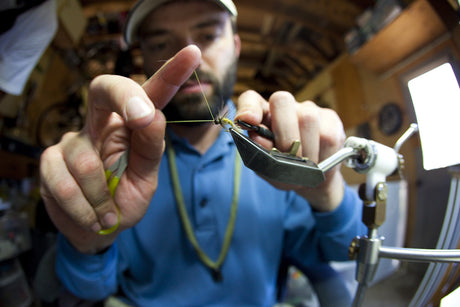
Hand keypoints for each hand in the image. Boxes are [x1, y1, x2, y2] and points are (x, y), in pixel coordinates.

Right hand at [40, 45, 201, 253]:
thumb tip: (153, 114)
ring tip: (109, 213)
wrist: (96, 228)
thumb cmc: (125, 196)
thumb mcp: (146, 176)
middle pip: (104, 87)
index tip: (193, 53)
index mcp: (131, 125)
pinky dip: (85, 209)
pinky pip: (66, 185)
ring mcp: (73, 140)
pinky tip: (94, 216)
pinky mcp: (50, 160)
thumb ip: (151, 148)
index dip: (170, 72)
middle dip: (124, 96)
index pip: (150, 92)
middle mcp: (101, 123)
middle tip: (143, 117)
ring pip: (86, 160)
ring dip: (102, 197)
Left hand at [235, 90, 345, 211]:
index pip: (249, 99)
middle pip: (282, 101)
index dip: (248, 108)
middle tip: (287, 156)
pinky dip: (322, 156)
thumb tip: (258, 137)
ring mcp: (309, 109)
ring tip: (304, 166)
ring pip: (308, 118)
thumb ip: (259, 151)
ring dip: (305, 149)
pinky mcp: (331, 120)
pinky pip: (328, 134)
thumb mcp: (266, 165)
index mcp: (261, 115)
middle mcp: (285, 106)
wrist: (311, 178)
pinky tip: (318, 164)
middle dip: (283, 132)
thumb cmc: (283, 167)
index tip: (246, 121)